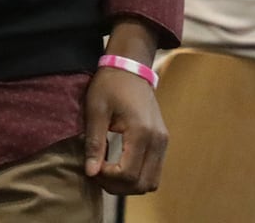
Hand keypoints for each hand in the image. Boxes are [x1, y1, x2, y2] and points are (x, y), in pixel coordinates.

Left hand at [85, 18, 166, 194]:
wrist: (129, 68)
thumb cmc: (109, 85)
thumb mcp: (95, 110)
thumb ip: (94, 142)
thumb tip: (91, 172)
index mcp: (141, 132)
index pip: (129, 174)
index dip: (108, 179)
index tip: (92, 168)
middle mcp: (158, 140)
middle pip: (143, 184)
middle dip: (118, 186)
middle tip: (97, 174)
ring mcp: (163, 142)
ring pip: (151, 181)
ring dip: (129, 185)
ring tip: (106, 172)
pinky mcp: (162, 142)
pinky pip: (154, 171)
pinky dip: (137, 176)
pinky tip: (118, 165)